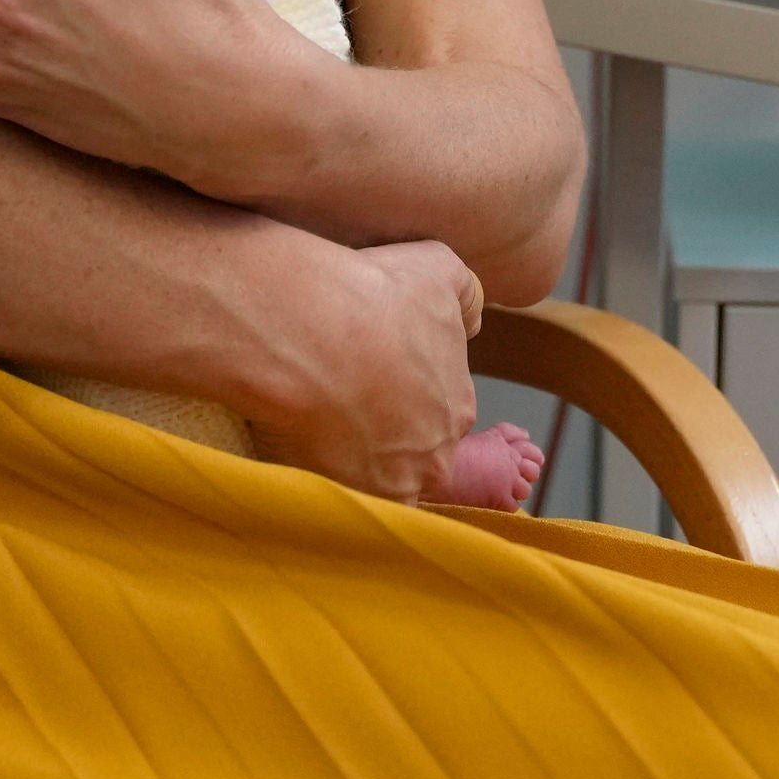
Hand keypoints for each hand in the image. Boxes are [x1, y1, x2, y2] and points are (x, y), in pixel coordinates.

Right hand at [241, 238, 482, 503]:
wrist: (307, 329)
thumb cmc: (371, 293)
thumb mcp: (438, 268)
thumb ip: (467, 295)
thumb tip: (473, 322)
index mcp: (456, 407)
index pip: (433, 417)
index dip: (398, 399)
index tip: (367, 382)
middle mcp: (435, 455)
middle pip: (410, 457)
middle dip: (382, 438)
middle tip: (339, 408)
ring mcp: (392, 484)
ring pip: (378, 486)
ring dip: (355, 469)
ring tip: (315, 436)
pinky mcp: (348, 500)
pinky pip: (345, 510)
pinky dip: (330, 494)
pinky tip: (305, 466)